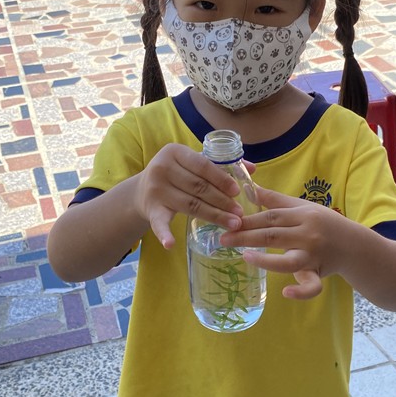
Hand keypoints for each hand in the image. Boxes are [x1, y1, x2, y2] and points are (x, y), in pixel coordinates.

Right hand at [135, 144, 249, 249]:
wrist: (142, 190)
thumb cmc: (176, 174)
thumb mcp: (193, 163)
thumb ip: (219, 164)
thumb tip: (252, 168)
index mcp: (175, 152)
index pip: (203, 165)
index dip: (221, 179)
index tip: (237, 192)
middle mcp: (162, 168)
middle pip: (198, 187)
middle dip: (222, 201)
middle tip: (240, 214)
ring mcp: (155, 190)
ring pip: (190, 205)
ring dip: (213, 216)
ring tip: (232, 224)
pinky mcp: (151, 209)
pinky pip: (159, 223)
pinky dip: (164, 234)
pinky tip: (171, 244)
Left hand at [220, 186, 343, 299]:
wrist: (353, 245)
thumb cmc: (324, 223)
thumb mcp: (303, 207)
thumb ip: (276, 200)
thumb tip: (249, 188)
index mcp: (303, 216)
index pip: (271, 217)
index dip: (248, 219)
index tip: (228, 221)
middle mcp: (308, 235)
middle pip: (273, 235)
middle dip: (246, 237)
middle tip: (223, 240)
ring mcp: (313, 256)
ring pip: (288, 261)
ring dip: (265, 260)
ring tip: (245, 257)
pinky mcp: (318, 274)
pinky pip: (311, 286)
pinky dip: (300, 292)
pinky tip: (285, 293)